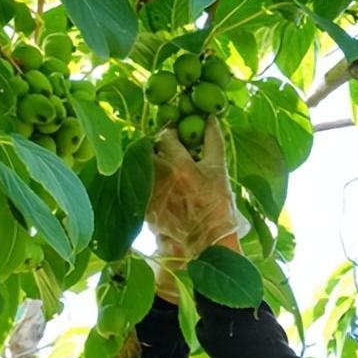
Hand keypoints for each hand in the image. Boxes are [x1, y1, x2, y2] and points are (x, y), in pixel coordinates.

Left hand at [146, 118, 248, 261]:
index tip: (175, 134)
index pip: (165, 135)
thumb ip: (213, 140)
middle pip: (147, 149)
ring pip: (141, 167)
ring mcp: (149, 194)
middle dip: (155, 147)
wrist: (208, 239)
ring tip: (163, 169)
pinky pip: (139, 186)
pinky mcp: (143, 208)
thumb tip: (211, 117)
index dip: (170, 131)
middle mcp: (159, 178)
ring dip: (149, 164)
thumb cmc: (217, 203)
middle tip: (166, 150)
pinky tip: (159, 187)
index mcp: (179, 165)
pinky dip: (146, 182)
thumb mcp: (219, 169)